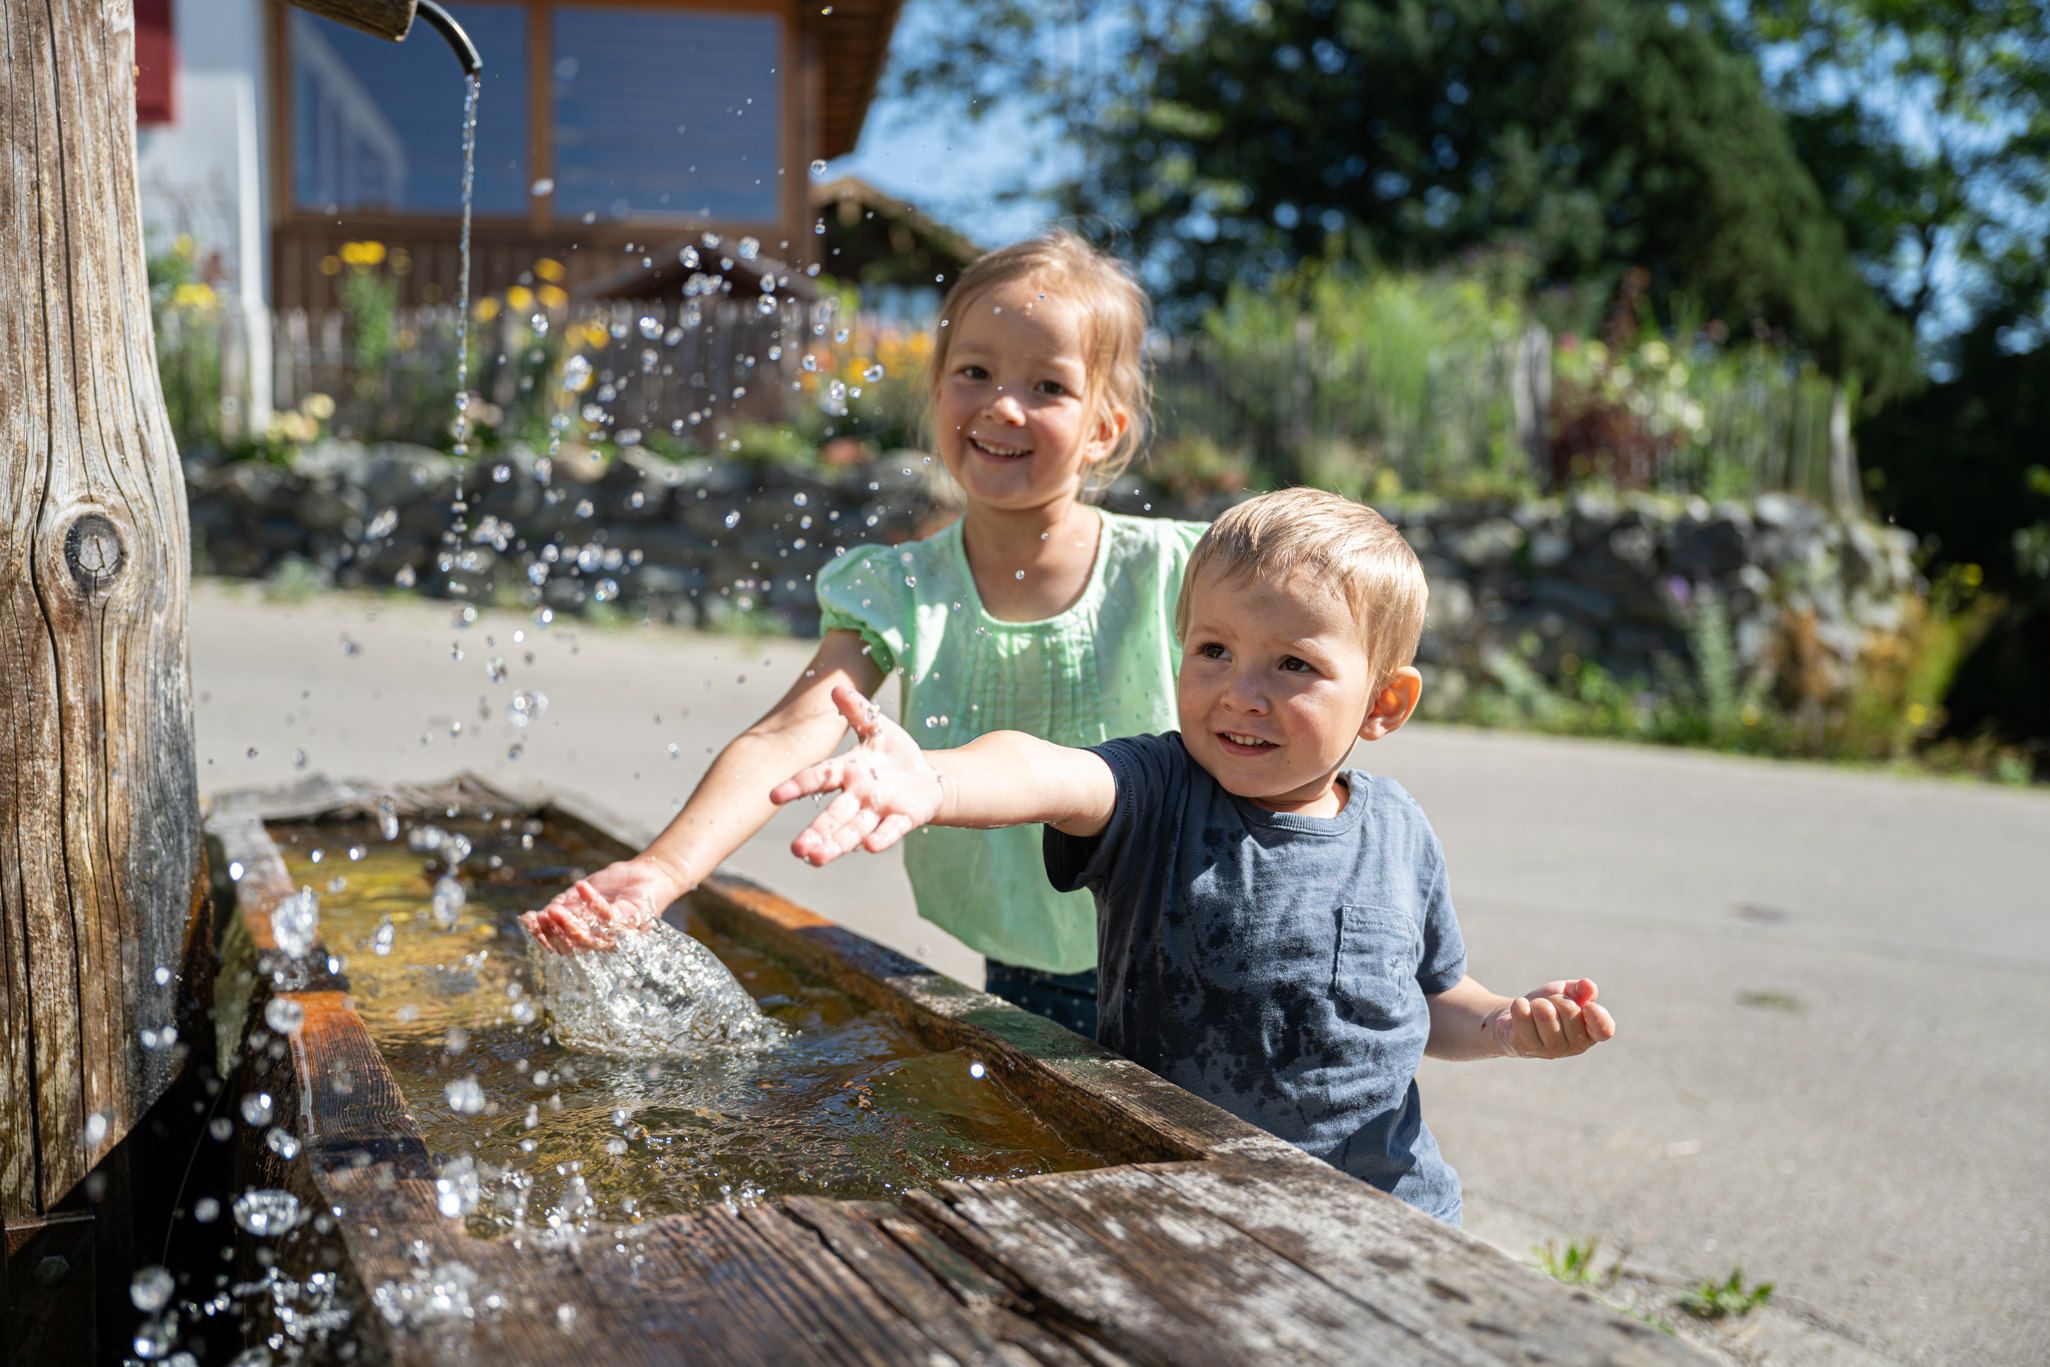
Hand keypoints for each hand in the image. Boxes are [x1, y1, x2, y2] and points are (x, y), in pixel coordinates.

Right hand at [519, 855, 687, 954]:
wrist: (644, 874)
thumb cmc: (611, 887)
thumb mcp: (579, 895)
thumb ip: (561, 906)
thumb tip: (533, 917)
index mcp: (587, 937)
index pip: (561, 943)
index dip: (543, 934)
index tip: (527, 920)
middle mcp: (602, 942)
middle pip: (574, 946)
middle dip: (553, 934)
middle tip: (539, 918)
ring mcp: (617, 936)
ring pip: (590, 939)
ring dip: (570, 925)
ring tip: (553, 910)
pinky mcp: (632, 922)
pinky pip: (609, 915)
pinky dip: (594, 901)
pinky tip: (581, 886)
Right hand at [770, 684, 942, 865]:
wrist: (926, 776)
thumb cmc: (894, 753)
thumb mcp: (878, 727)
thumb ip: (857, 711)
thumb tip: (836, 689)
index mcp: (848, 771)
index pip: (819, 778)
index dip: (797, 786)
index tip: (774, 796)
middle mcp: (859, 796)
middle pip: (834, 816)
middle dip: (816, 832)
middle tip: (797, 850)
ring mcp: (880, 810)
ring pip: (854, 830)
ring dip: (837, 844)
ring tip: (817, 858)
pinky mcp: (903, 819)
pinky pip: (890, 831)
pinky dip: (881, 839)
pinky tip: (868, 848)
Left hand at [1488, 979, 1616, 1058]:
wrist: (1517, 1015)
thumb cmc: (1549, 1004)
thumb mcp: (1568, 993)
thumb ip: (1580, 990)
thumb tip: (1588, 986)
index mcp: (1591, 1032)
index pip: (1604, 1030)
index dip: (1598, 1017)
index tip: (1588, 1006)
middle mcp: (1574, 1046)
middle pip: (1569, 1010)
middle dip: (1557, 998)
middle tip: (1550, 1004)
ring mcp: (1549, 1050)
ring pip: (1545, 1013)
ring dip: (1538, 1002)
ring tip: (1536, 1008)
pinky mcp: (1525, 1047)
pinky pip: (1523, 1016)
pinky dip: (1520, 1004)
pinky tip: (1521, 1009)